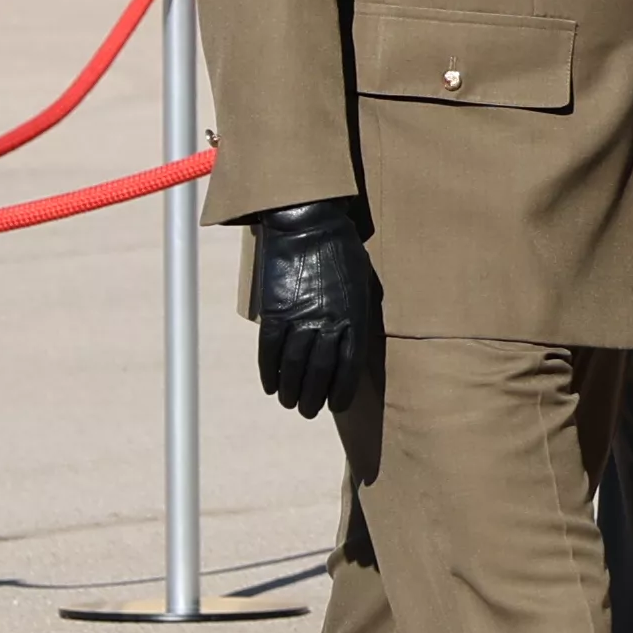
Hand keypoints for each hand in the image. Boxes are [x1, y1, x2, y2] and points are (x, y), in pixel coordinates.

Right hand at [249, 196, 378, 417]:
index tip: (335, 406)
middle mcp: (327, 324)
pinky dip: (269, 372)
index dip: (340, 392)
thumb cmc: (342, 248)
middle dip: (313, 399)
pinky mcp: (274, 311)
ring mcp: (299, 318)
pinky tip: (270, 386)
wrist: (306, 221)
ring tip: (289, 403)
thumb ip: (360, 312)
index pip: (348, 369)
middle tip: (308, 411)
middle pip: (319, 374)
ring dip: (290, 391)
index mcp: (353, 317)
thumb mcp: (363, 280)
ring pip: (293, 368)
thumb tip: (355, 339)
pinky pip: (269, 351)